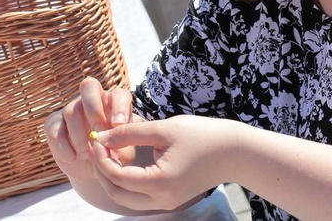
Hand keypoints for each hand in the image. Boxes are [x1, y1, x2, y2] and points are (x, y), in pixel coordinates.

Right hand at [44, 77, 134, 182]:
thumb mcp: (125, 154)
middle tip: (99, 134)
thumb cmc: (114, 157)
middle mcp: (92, 101)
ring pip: (71, 111)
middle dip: (93, 110)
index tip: (119, 125)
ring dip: (79, 137)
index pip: (118, 94)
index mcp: (113, 104)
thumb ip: (123, 143)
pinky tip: (72, 157)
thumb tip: (112, 138)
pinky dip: (63, 146)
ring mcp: (71, 110)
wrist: (93, 171)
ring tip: (87, 155)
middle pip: (89, 86)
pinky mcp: (54, 124)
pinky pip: (54, 129)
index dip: (119, 106)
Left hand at [91, 114, 238, 210]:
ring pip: (126, 198)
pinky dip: (125, 180)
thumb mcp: (162, 129)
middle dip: (101, 170)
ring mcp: (167, 202)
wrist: (235, 151)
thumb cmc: (201, 135)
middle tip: (97, 145)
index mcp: (159, 183)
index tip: (96, 135)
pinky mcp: (171, 198)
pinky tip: (123, 158)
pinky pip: (139, 195)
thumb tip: (101, 136)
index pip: (116, 175)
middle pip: (116, 193)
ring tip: (108, 150)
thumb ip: (128, 133)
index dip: (100, 156)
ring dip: (112, 176)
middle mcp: (162, 199)